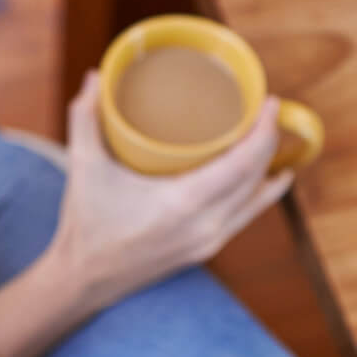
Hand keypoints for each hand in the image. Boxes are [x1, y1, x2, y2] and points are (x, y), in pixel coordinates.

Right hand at [51, 71, 292, 310]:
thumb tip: (95, 76)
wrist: (84, 280)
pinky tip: (267, 176)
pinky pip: (246, 216)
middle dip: (271, 142)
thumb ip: (85, 117)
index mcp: (181, 204)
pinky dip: (260, 193)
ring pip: (257, 202)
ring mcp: (209, 242)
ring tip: (274, 137)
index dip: (264, 132)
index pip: (243, 164)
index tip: (270, 103)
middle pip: (257, 179)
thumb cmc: (85, 223)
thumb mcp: (83, 166)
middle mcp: (204, 226)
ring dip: (270, 168)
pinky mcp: (207, 250)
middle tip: (268, 110)